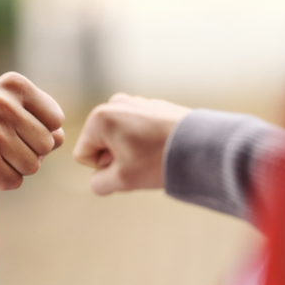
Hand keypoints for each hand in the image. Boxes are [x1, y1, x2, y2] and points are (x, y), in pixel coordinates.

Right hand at [0, 72, 65, 191]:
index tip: (19, 127)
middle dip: (32, 152)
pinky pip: (14, 181)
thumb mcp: (13, 109)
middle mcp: (2, 102)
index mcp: (14, 84)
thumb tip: (59, 138)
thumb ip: (43, 122)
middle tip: (6, 144)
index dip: (42, 130)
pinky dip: (4, 180)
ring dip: (18, 167)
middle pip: (47, 144)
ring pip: (33, 166)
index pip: (56, 119)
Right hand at [72, 94, 190, 194]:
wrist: (200, 145)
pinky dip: (144, 141)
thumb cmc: (158, 160)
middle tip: (140, 161)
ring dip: (130, 150)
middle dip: (116, 157)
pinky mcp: (151, 105)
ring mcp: (134, 102)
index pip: (83, 154)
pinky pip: (136, 130)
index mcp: (100, 118)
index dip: (103, 168)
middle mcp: (114, 104)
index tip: (128, 165)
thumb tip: (98, 179)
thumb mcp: (123, 180)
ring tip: (152, 154)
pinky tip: (161, 146)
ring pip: (119, 138)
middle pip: (100, 143)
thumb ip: (99, 183)